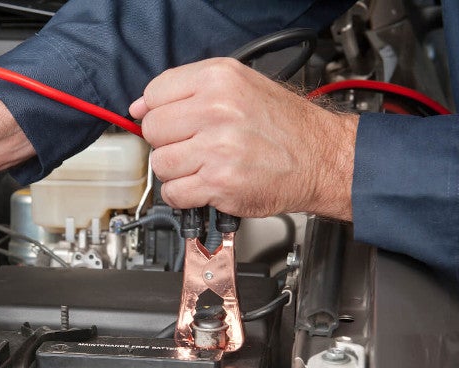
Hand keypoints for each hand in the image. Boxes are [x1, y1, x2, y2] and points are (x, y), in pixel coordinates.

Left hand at [129, 57, 357, 220]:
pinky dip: (183, 195)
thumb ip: (187, 89)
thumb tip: (139, 107)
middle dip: (168, 142)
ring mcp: (217, 149)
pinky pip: (173, 193)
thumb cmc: (283, 124)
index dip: (159, 111)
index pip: (154, 94)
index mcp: (218, 80)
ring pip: (160, 164)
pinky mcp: (219, 184)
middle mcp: (216, 111)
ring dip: (176, 171)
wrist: (320, 158)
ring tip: (202, 165)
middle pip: (153, 130)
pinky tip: (204, 184)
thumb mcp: (239, 85)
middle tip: (193, 145)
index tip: (172, 122)